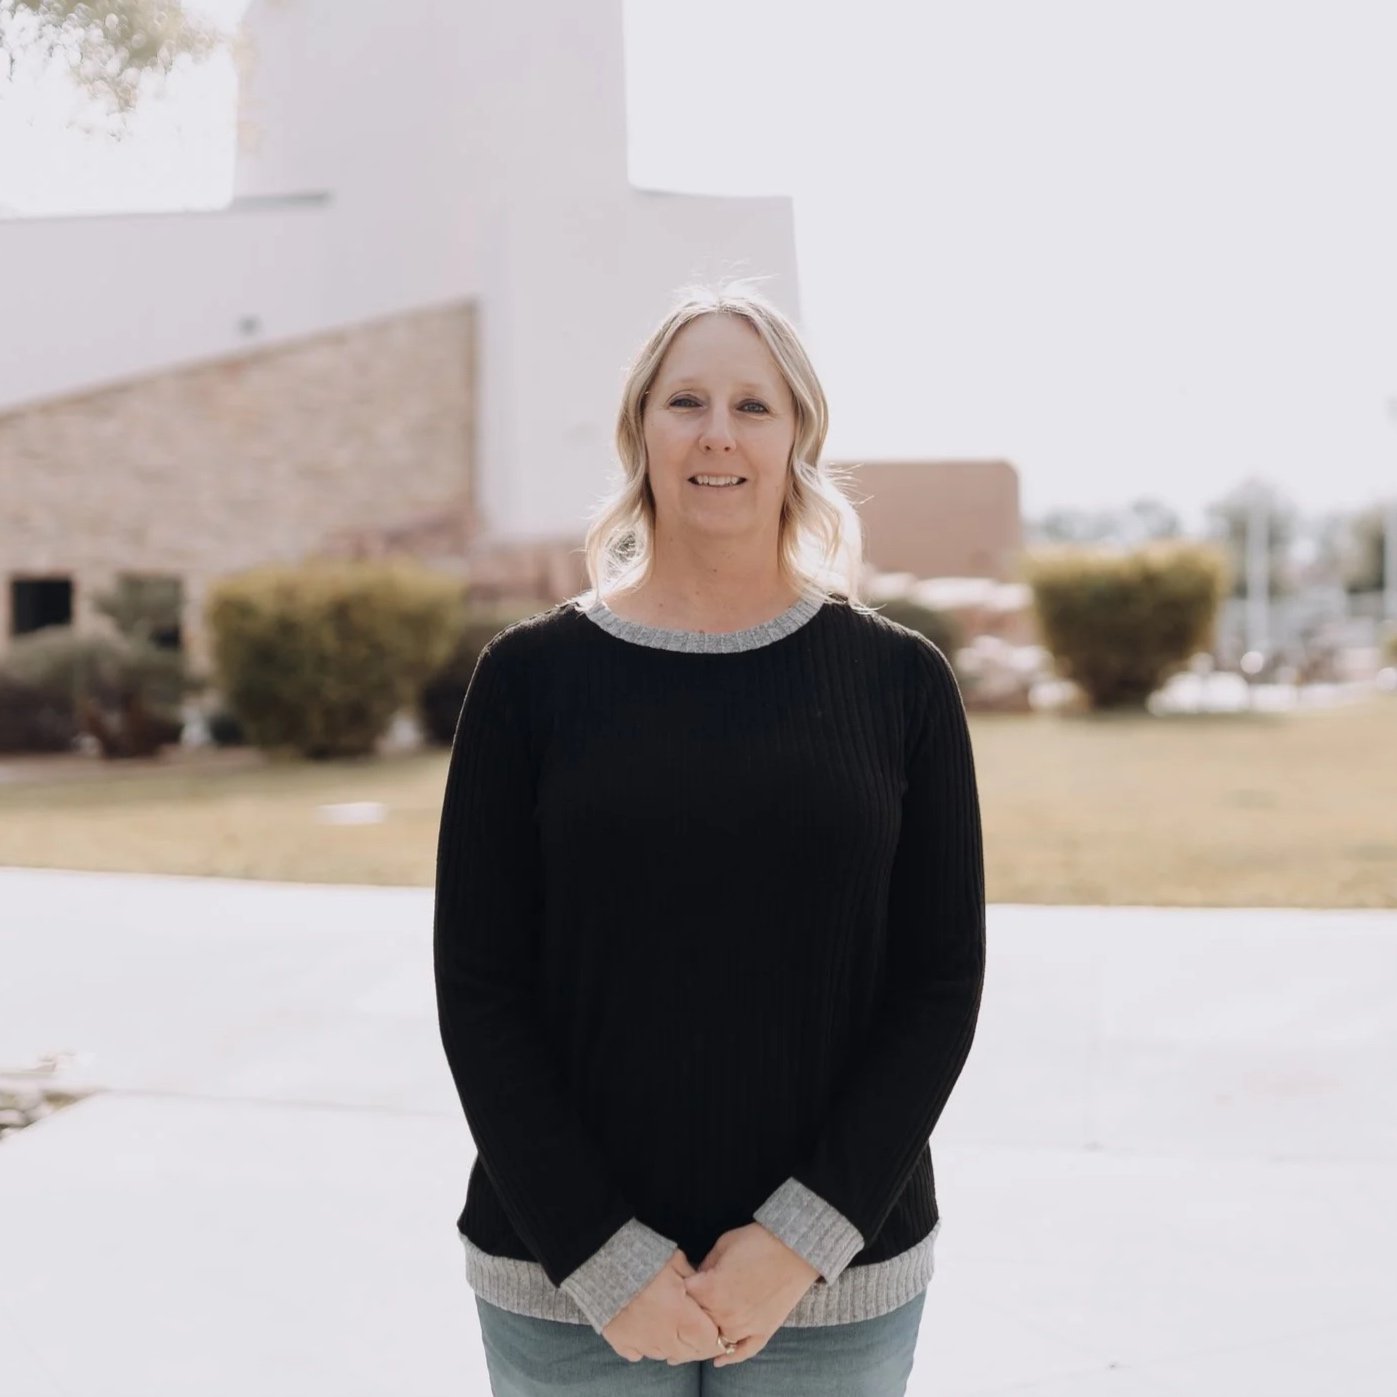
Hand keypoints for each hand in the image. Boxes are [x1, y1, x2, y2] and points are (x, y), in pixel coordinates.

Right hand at [601, 1248, 724, 1365]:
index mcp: (680, 1315)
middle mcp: (663, 1335)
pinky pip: (639, 1354)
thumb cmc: (644, 1257)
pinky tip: (647, 1330)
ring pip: (665, 1355)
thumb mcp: (677, 1262)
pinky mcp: (621, 1342)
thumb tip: (706, 1292)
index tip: (710, 1322)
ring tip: (669, 1323)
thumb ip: (695, 1282)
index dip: (713, 1333)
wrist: (604, 1259)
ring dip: (672, 1344)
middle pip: (688, 1353)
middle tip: (691, 1322)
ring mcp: (641, 1342)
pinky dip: (645, 1346)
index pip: (708, 1340)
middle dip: (695, 1342)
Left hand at [682, 1223, 821, 1366]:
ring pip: (716, 1340)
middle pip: (697, 1320)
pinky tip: (718, 1361)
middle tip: (693, 1302)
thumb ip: (706, 1263)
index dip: (683, 1287)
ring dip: (708, 1334)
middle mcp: (724, 1314)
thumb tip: (697, 1277)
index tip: (684, 1283)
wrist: (795, 1249)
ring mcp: (744, 1327)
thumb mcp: (724, 1244)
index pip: (683, 1296)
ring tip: (703, 1327)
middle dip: (692, 1311)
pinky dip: (729, 1358)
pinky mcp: (763, 1332)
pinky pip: (743, 1352)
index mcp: (710, 1290)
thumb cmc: (757, 1241)